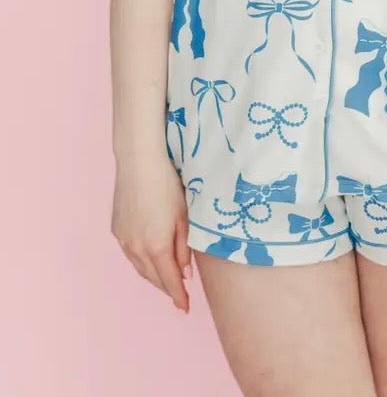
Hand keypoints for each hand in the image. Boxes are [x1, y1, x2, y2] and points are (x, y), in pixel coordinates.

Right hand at [111, 152, 192, 312]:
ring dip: (153, 276)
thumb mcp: (183, 216)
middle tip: (179, 295)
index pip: (170, 281)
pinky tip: (149, 258)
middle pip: (153, 278)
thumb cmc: (167, 185)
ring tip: (166, 280)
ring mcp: (123, 240)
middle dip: (167, 288)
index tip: (185, 308)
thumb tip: (185, 273)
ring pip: (139, 268)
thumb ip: (184, 247)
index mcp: (156, 247)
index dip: (178, 296)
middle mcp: (137, 248)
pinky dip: (141, 261)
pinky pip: (130, 254)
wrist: (139, 163)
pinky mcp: (116, 230)